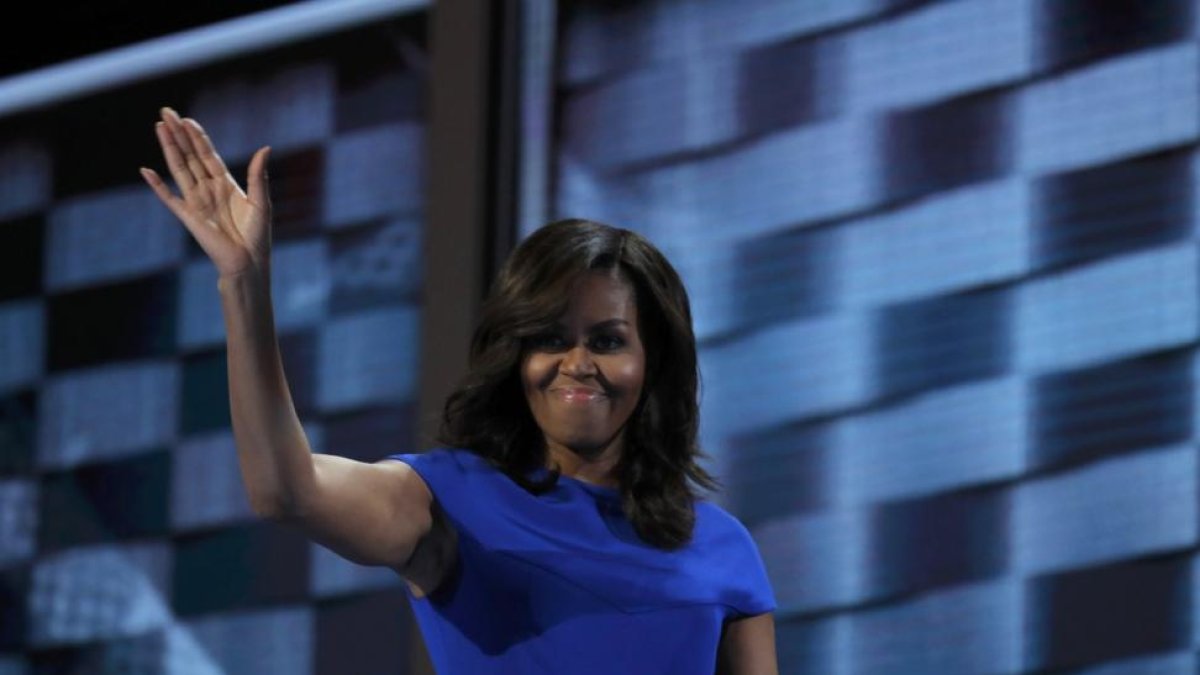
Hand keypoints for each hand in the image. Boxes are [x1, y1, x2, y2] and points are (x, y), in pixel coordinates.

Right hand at [141, 107, 271, 280]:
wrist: (248, 262)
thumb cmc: (258, 235)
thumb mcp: (261, 201)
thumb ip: (258, 174)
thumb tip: (265, 148)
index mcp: (226, 184)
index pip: (207, 154)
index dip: (197, 137)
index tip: (187, 119)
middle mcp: (208, 189)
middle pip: (190, 156)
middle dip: (179, 134)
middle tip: (166, 112)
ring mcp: (196, 201)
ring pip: (179, 169)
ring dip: (168, 148)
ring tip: (158, 128)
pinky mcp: (188, 217)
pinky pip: (169, 198)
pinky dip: (157, 185)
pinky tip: (146, 171)